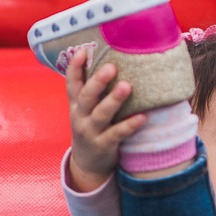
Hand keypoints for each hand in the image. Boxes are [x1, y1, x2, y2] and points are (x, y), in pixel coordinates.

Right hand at [66, 49, 145, 191]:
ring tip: (127, 86)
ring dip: (114, 100)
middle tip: (111, 67)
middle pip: (86, 97)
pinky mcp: (104, 145)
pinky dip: (129, 125)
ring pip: (101, 114)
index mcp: (76, 105)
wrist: (87, 164)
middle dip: (98, 82)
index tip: (83, 51)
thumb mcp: (85, 110)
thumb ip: (92, 90)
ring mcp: (91, 132)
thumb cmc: (91, 128)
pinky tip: (143, 116)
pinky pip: (117, 134)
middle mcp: (80, 116)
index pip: (72, 83)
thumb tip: (109, 60)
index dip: (75, 67)